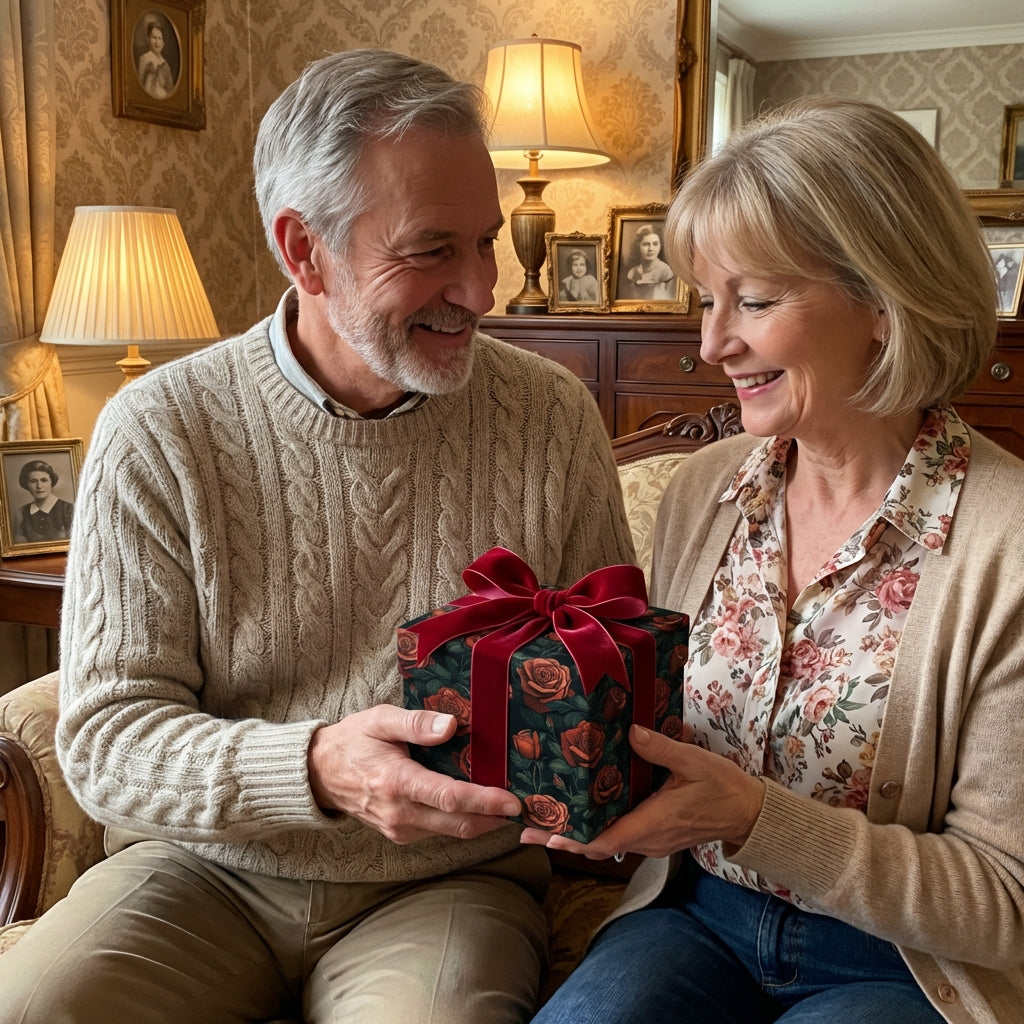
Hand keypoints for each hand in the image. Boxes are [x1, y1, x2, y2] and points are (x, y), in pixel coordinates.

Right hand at [308, 705, 520, 843]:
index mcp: (397, 782)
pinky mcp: (401, 834)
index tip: (513, 801)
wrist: (319, 773)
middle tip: (528, 809)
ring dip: (483, 824)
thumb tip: (450, 725)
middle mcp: (400, 813)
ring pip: (452, 833)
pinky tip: (481, 810)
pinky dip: (463, 824)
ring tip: (511, 809)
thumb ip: (415, 722)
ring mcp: (400, 829)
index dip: (485, 802)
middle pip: (459, 825)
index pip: (450, 799)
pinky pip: (439, 833)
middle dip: (495, 820)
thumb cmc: (353, 741)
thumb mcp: (380, 719)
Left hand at [521, 725, 765, 860]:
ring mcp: (651, 841)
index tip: (546, 834)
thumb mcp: (693, 761)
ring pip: (605, 844)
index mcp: (653, 822)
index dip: (574, 840)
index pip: (606, 841)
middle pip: (596, 846)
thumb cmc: (721, 787)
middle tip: (527, 828)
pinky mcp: (655, 836)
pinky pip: (618, 838)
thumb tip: (632, 732)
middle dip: (562, 838)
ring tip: (542, 821)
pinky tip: (579, 814)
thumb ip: (661, 748)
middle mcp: (648, 839)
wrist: (747, 812)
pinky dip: (594, 831)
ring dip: (575, 836)